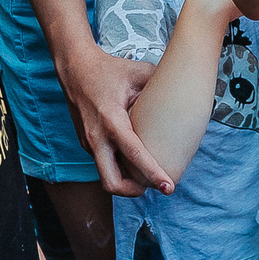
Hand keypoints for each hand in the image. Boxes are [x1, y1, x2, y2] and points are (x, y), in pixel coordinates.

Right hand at [54, 45, 166, 196]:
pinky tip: (134, 162)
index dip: (153, 174)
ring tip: (147, 178)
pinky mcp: (86, 143)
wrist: (75, 68)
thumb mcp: (139, 73)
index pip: (134, 155)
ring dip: (126, 183)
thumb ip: (161, 88)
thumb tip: (184, 99)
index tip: (169, 187)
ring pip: (105, 177)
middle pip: (112, 182)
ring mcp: (89, 142)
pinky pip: (102, 164)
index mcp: (112, 120)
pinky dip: (118, 169)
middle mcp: (97, 137)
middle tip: (156, 187)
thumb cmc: (108, 69)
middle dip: (135, 191)